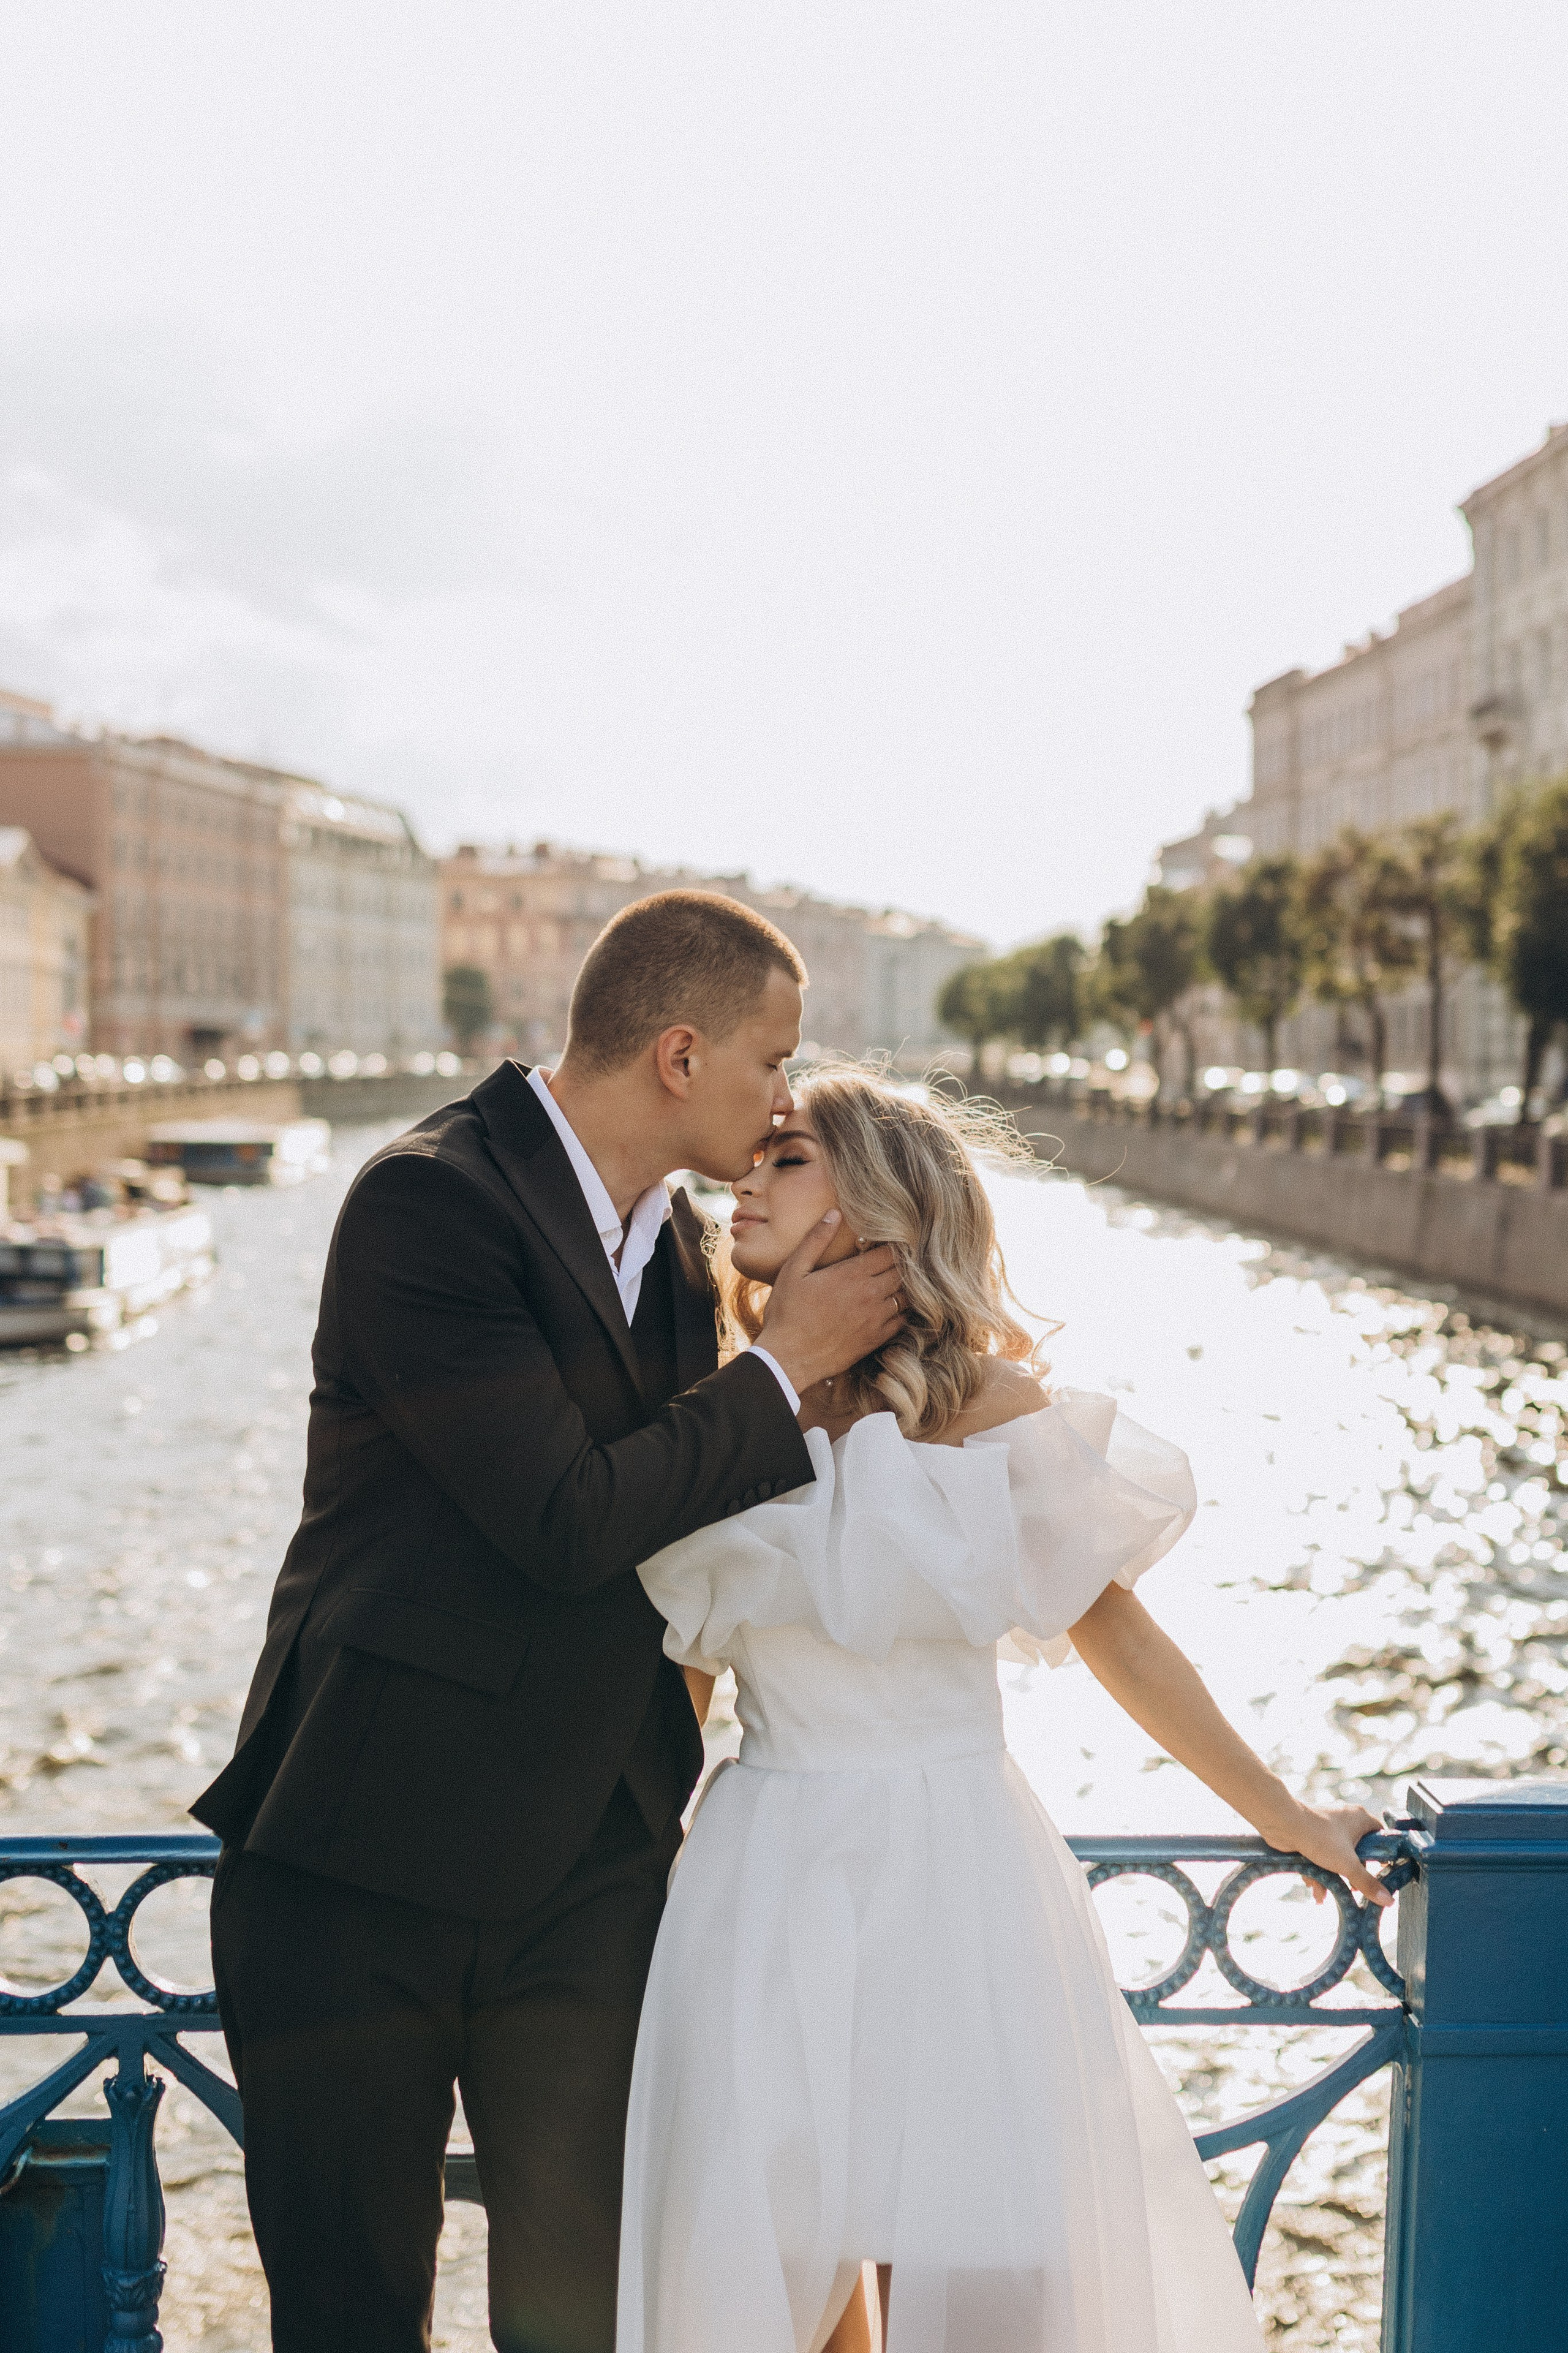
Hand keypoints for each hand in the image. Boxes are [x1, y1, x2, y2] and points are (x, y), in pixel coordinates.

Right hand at [756, 1213, 904, 1394]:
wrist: (788, 1358)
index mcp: (852, 1274)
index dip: (894, 1244)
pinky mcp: (876, 1339)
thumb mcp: (794, 1270)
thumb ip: (816, 1240)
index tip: (892, 1240)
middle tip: (899, 1258)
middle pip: (903, 1272)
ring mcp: (876, 1318)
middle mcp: (870, 1295)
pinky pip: (903, 1320)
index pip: (889, 1252)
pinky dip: (903, 1310)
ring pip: (907, 1296)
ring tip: (897, 1279)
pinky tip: (894, 1305)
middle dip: (903, 1263)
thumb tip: (834, 1213)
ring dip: (905, 1286)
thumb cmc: (786, 1312)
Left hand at [1263, 1800, 1392, 1907]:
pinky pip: (1321, 1854)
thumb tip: (1389, 1901)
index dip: (1382, 1854)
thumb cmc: (1320, 1838)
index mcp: (1360, 1818)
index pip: (1380, 1835)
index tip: (1381, 1872)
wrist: (1283, 1824)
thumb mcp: (1347, 1864)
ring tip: (1324, 1895)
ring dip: (1331, 1876)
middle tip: (1352, 1889)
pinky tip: (1313, 1888)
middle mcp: (1345, 1818)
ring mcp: (1328, 1825)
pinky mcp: (1312, 1832)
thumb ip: (1367, 1883)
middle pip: (1358, 1850)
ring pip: (1337, 1854)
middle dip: (1351, 1873)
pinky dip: (1318, 1869)